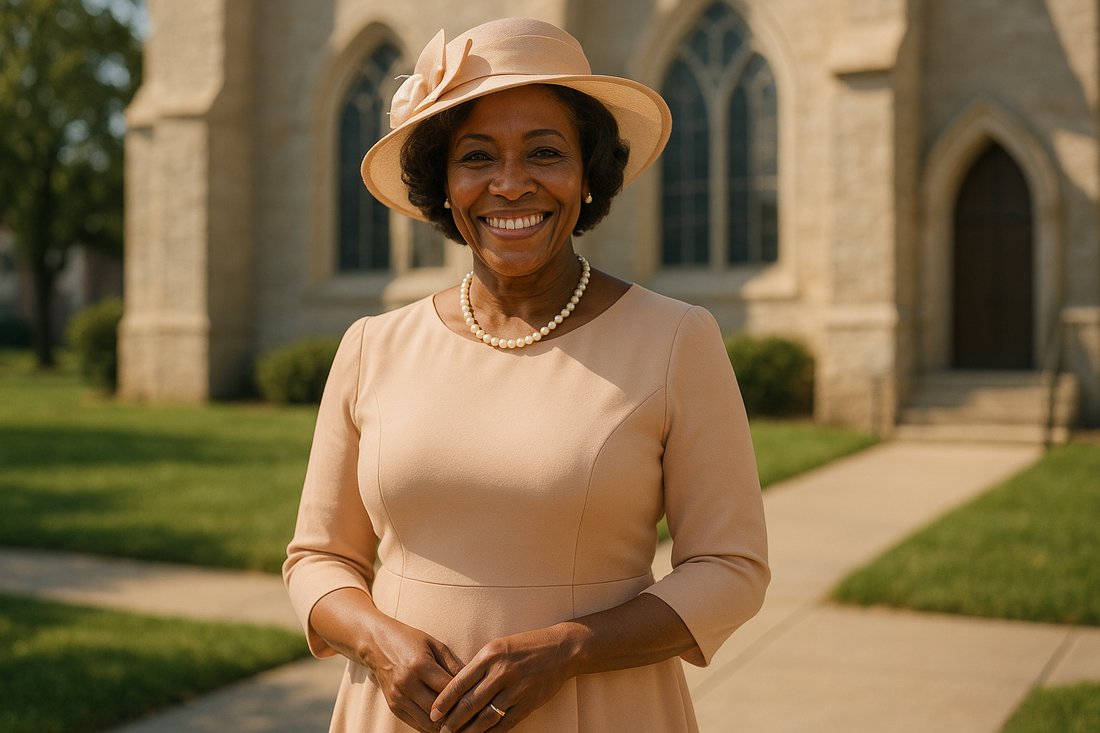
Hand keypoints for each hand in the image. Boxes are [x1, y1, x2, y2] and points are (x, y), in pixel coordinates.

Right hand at [363, 614, 466, 731]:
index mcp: (420, 666)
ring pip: (428, 723)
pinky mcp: (394, 707)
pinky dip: (432, 726)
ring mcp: (398, 698)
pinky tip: (445, 723)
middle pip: (439, 711)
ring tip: (462, 722)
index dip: (466, 696)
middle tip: (475, 715)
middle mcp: (407, 684)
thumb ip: (453, 665)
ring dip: (445, 725)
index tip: (480, 699)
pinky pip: (417, 724)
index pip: (448, 690)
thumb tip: (474, 683)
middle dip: (457, 715)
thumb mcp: (435, 645)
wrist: (377, 644)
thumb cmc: (410, 640)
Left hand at [430, 626, 574, 732]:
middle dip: (453, 721)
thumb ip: (478, 667)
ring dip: (469, 731)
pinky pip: (505, 724)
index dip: (444, 701)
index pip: (459, 683)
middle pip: (470, 704)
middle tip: (441, 731)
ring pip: (485, 718)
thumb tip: (456, 690)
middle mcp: (501, 673)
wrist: (560, 650)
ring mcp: (516, 690)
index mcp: (489, 657)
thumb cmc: (524, 647)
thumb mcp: (497, 647)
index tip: (433, 713)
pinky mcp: (528, 703)